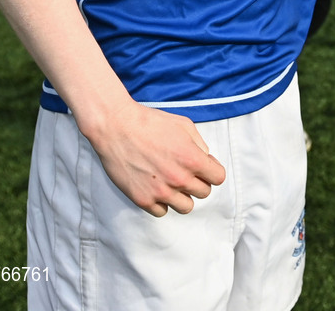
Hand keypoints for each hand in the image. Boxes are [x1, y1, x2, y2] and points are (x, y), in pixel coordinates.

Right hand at [85, 102, 226, 216]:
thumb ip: (199, 144)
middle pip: (204, 193)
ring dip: (183, 195)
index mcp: (192, 158)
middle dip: (199, 181)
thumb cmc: (150, 122)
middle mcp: (179, 178)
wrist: (117, 127)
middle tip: (186, 171)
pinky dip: (162, 202)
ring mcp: (160, 192)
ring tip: (172, 182)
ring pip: (186, 207)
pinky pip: (162, 211)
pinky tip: (156, 187)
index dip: (213, 170)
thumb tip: (206, 159)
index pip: (218, 178)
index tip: (205, 166)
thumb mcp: (184, 125)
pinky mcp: (143, 200)